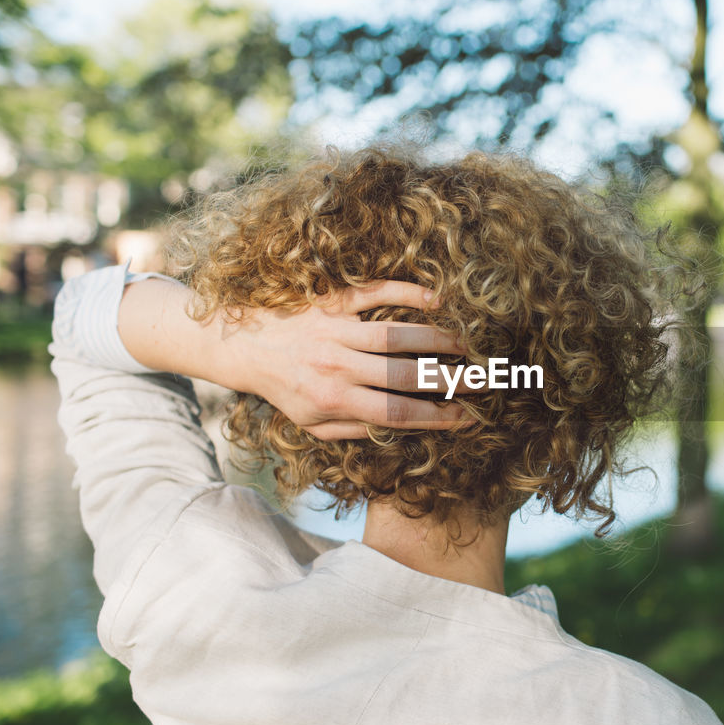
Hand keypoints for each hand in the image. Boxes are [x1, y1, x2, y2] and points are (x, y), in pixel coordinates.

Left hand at [222, 281, 468, 438]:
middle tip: (483, 380)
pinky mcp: (332, 300)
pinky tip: (437, 300)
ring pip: (396, 335)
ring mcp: (336, 330)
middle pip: (405, 376)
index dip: (436, 417)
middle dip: (449, 380)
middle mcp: (337, 366)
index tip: (466, 416)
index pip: (397, 414)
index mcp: (334, 401)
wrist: (240, 344)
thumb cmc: (283, 388)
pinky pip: (376, 294)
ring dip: (438, 338)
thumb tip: (398, 430)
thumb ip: (353, 430)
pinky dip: (408, 294)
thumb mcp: (312, 423)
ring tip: (468, 344)